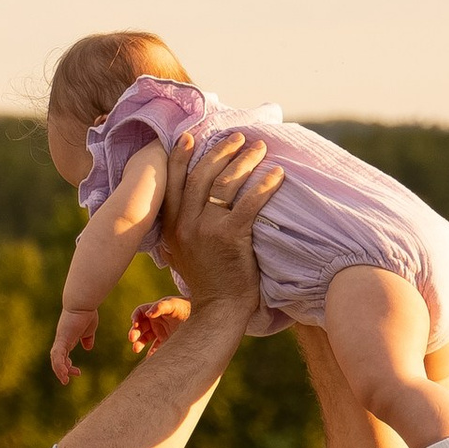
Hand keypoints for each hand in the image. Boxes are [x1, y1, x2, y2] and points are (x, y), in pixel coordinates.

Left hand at [50, 309, 96, 386]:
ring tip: (65, 380)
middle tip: (70, 378)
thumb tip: (88, 347)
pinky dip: (59, 365)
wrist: (83, 303)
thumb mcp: (89, 330)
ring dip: (59, 370)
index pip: (63, 356)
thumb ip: (87, 338)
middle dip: (63, 370)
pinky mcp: (62, 339)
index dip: (68, 366)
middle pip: (58, 359)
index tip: (78, 373)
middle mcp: (62, 340)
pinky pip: (58, 355)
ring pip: (55, 359)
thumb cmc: (87, 313)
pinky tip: (64, 373)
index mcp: (68, 339)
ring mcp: (60, 340)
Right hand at [127, 295, 194, 355]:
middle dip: (134, 332)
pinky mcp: (166, 342)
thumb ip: (161, 306)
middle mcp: (156, 321)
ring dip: (138, 344)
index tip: (135, 323)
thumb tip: (148, 314)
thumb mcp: (174, 304)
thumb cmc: (185, 307)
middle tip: (132, 338)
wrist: (201, 317)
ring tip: (135, 349)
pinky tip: (149, 358)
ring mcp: (160, 332)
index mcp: (155, 310)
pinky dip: (152, 354)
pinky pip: (156, 349)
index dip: (135, 317)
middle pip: (140, 327)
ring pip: (144, 339)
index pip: (140, 313)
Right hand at [158, 128, 280, 326]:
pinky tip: (278, 175)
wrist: (218, 311)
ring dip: (244, 161)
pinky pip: (250, 203)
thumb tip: (191, 201)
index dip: (181, 157)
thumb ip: (182, 227)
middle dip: (221, 151)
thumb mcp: (181, 253)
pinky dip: (265, 185)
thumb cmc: (207, 281)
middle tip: (238, 137)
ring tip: (260, 148)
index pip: (173, 183)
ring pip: (225, 184)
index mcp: (170, 227)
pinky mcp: (230, 237)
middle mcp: (184, 225)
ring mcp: (206, 230)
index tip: (190, 136)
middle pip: (202, 176)